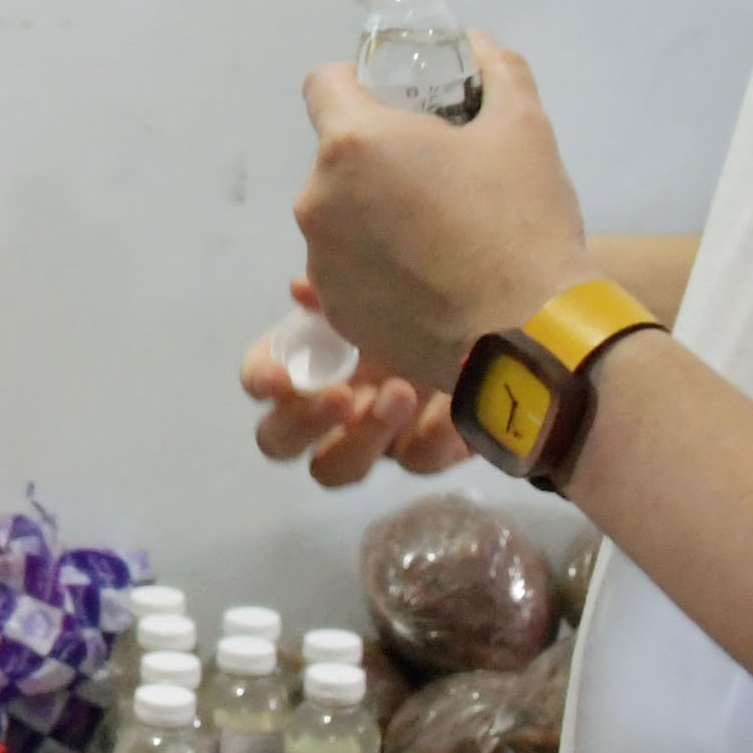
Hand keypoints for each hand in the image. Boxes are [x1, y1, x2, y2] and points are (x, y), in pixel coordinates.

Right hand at [242, 289, 473, 485]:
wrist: (492, 317)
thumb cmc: (416, 296)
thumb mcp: (376, 284)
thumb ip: (336, 287)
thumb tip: (301, 289)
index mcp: (307, 362)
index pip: (260, 380)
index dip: (262, 382)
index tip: (281, 378)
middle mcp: (327, 410)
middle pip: (280, 441)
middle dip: (305, 423)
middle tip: (342, 395)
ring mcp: (372, 440)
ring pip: (337, 469)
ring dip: (364, 437)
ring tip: (402, 393)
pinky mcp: (423, 452)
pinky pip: (418, 461)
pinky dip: (432, 437)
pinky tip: (451, 409)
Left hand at [294, 33, 592, 388]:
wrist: (530, 336)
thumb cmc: (521, 222)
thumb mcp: (524, 129)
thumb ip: (499, 72)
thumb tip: (481, 45)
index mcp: (352, 144)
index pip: (322, 84)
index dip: (358, 84)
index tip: (399, 103)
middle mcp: (317, 200)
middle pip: (334, 157)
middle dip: (376, 158)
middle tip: (436, 175)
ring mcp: (321, 263)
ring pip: (338, 216)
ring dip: (373, 214)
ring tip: (437, 236)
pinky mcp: (337, 312)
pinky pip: (348, 270)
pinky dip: (377, 268)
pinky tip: (429, 281)